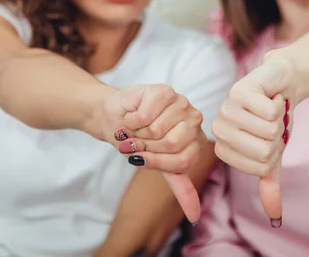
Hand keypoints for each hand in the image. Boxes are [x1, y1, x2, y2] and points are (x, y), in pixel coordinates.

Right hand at [86, 84, 205, 222]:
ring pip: (156, 130)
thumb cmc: (137, 140)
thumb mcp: (159, 167)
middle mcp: (194, 119)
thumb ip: (180, 187)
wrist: (112, 118)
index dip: (157, 162)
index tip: (144, 157)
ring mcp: (181, 102)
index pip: (183, 161)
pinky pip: (145, 116)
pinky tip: (132, 116)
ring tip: (135, 128)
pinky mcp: (164, 91)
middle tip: (138, 140)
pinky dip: (131, 121)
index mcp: (196, 140)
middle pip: (172, 144)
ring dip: (136, 133)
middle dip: (146, 147)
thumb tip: (195, 218)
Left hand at [212, 51, 296, 227]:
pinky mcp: (238, 90)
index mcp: (224, 148)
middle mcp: (219, 128)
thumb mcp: (273, 154)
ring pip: (268, 129)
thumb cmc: (274, 120)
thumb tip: (275, 218)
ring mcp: (226, 108)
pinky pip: (270, 110)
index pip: (259, 166)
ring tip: (270, 109)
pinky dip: (278, 103)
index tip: (269, 138)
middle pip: (264, 149)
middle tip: (271, 122)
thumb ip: (268, 182)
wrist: (282, 84)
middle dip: (278, 136)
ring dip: (279, 118)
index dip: (273, 152)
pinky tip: (270, 96)